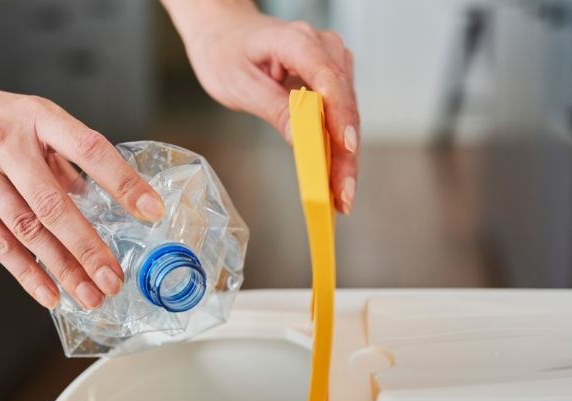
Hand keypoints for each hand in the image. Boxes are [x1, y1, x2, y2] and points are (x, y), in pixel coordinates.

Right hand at [0, 68, 164, 309]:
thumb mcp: (25, 117)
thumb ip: (59, 157)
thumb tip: (94, 199)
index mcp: (36, 116)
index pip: (90, 149)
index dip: (123, 182)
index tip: (150, 210)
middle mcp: (6, 142)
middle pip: (54, 204)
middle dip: (89, 247)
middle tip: (114, 277)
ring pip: (27, 230)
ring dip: (62, 269)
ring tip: (90, 294)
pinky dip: (26, 272)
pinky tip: (49, 293)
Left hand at [164, 0, 359, 213]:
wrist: (224, 34)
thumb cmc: (226, 53)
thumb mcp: (240, 85)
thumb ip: (274, 109)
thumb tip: (302, 139)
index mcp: (297, 41)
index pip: (327, 80)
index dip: (340, 116)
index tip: (346, 147)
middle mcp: (323, 48)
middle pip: (344, 104)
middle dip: (346, 154)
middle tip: (344, 195)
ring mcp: (331, 62)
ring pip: (348, 115)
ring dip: (346, 157)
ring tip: (342, 196)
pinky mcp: (331, 79)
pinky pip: (340, 115)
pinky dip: (337, 147)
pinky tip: (335, 176)